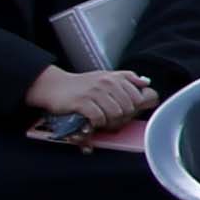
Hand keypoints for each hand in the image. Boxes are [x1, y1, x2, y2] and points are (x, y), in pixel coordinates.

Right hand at [24, 63, 153, 127]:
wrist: (54, 85)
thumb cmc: (82, 84)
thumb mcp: (106, 76)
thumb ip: (127, 79)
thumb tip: (146, 83)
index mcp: (117, 77)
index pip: (142, 97)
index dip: (138, 109)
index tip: (128, 112)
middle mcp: (108, 82)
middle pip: (130, 108)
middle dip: (123, 118)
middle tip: (113, 120)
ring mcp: (95, 92)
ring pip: (117, 114)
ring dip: (110, 122)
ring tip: (103, 121)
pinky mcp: (82, 102)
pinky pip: (100, 117)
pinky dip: (98, 123)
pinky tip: (93, 121)